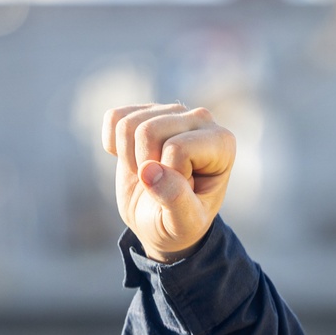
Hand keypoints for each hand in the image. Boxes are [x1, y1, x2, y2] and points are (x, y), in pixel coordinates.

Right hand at [101, 102, 236, 261]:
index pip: (177, 149)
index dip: (169, 178)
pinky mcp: (146, 111)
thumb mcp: (185, 224)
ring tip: (148, 175)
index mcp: (222, 143)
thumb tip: (149, 170)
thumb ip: (175, 199)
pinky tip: (132, 160)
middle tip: (159, 186)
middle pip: (149, 131)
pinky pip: (113, 118)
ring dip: (128, 159)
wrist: (162, 221)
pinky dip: (113, 146)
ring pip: (128, 125)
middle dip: (144, 167)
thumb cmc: (181, 223)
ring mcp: (172, 112)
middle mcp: (201, 119)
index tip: (182, 192)